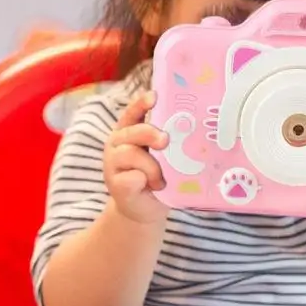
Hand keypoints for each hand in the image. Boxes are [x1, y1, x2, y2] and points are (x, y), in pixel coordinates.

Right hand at [104, 91, 169, 223]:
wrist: (145, 209)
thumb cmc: (158, 177)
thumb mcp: (165, 156)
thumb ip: (170, 142)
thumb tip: (191, 130)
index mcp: (131, 131)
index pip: (134, 112)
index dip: (142, 103)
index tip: (154, 96)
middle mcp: (118, 143)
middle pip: (133, 131)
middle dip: (150, 133)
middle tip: (165, 140)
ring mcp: (113, 163)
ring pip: (131, 154)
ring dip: (152, 167)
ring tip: (161, 180)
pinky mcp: (115, 184)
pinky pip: (131, 177)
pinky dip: (144, 181)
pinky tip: (150, 187)